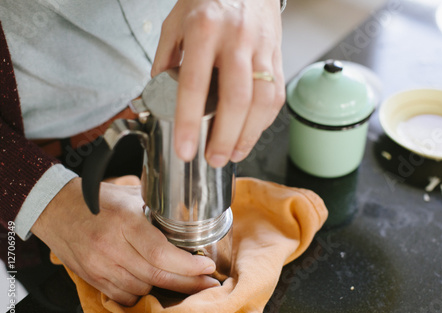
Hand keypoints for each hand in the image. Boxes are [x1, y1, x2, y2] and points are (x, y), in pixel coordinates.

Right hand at [31, 177, 219, 305]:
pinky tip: (154, 284)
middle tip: (208, 282)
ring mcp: (100, 266)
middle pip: (157, 275)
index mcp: (124, 222)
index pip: (160, 253)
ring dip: (168, 287)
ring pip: (143, 288)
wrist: (55, 209)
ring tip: (187, 282)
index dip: (188, 265)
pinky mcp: (92, 278)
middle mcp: (111, 246)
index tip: (207, 266)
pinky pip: (124, 296)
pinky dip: (143, 293)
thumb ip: (157, 208)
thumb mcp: (131, 195)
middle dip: (189, 283)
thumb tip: (187, 218)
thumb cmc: (96, 200)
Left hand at [151, 0, 285, 166]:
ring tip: (233, 153)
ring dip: (249, 135)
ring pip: (262, 101)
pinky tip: (251, 133)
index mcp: (204, 30)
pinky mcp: (278, 56)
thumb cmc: (209, 0)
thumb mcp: (176, 21)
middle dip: (224, 137)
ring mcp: (261, 48)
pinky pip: (276, 95)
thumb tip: (155, 95)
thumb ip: (165, 58)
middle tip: (213, 159)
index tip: (185, 149)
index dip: (189, 122)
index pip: (194, 84)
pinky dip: (264, 121)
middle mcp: (236, 39)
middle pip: (235, 99)